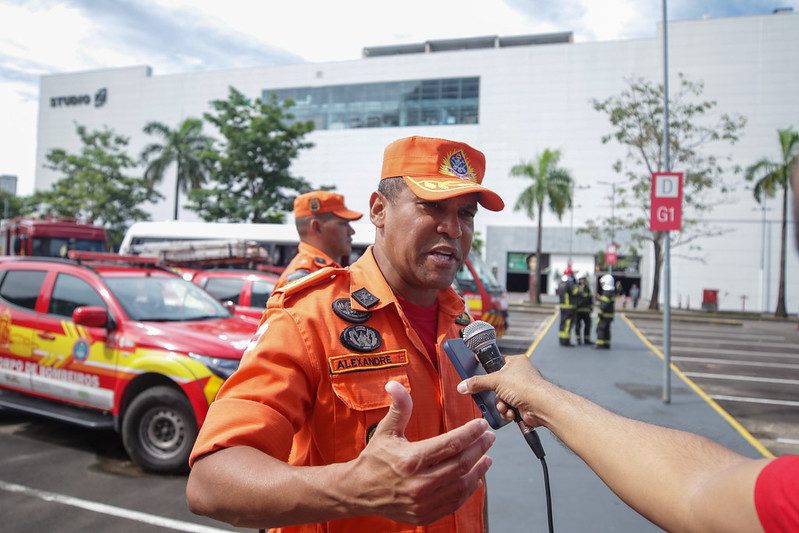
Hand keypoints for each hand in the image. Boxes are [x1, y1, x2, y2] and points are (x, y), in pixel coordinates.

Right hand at [348, 380, 494, 524]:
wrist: (358, 491)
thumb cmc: (374, 459)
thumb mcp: (386, 431)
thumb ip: (399, 408)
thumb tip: (395, 384)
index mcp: (411, 459)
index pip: (451, 443)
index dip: (471, 433)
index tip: (482, 425)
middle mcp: (419, 482)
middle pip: (462, 463)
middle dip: (480, 448)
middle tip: (489, 438)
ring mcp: (423, 501)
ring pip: (462, 484)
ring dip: (479, 470)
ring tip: (487, 458)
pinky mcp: (425, 514)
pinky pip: (454, 502)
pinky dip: (468, 490)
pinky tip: (475, 479)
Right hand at [457, 355, 551, 427]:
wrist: (541, 406)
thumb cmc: (527, 387)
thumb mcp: (496, 380)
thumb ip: (477, 383)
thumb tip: (464, 385)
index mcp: (515, 362)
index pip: (496, 362)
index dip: (487, 368)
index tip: (477, 372)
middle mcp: (519, 375)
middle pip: (496, 383)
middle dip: (493, 393)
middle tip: (489, 394)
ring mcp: (521, 390)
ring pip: (500, 397)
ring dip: (500, 404)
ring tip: (505, 405)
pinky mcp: (522, 404)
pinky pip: (507, 407)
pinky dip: (507, 411)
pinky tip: (511, 411)